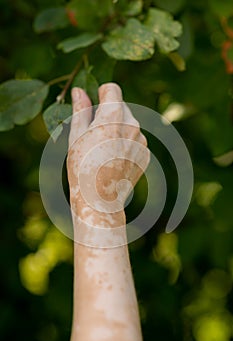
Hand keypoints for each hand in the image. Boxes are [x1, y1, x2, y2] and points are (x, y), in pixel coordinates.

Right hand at [67, 83, 149, 231]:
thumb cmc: (82, 166)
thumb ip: (80, 109)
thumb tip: (79, 91)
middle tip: (94, 135)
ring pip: (128, 126)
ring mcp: (142, 141)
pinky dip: (125, 146)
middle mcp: (133, 124)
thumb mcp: (76, 135)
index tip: (94, 105)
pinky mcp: (146, 155)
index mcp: (114, 114)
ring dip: (118, 130)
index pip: (112, 89)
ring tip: (103, 152)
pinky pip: (135, 142)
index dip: (101, 94)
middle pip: (120, 107)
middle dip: (108, 114)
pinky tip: (113, 161)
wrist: (99, 200)